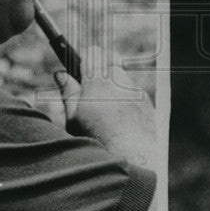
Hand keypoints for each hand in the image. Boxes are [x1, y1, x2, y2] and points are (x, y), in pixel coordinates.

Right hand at [57, 46, 155, 169]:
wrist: (135, 158)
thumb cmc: (99, 139)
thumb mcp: (74, 118)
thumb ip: (68, 93)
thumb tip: (61, 75)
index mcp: (99, 78)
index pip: (92, 52)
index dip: (84, 61)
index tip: (79, 73)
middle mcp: (121, 78)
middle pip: (108, 67)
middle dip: (98, 78)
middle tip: (90, 98)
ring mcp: (137, 89)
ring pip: (121, 82)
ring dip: (113, 91)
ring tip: (106, 116)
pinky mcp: (148, 102)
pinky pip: (133, 96)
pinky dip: (126, 104)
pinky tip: (121, 123)